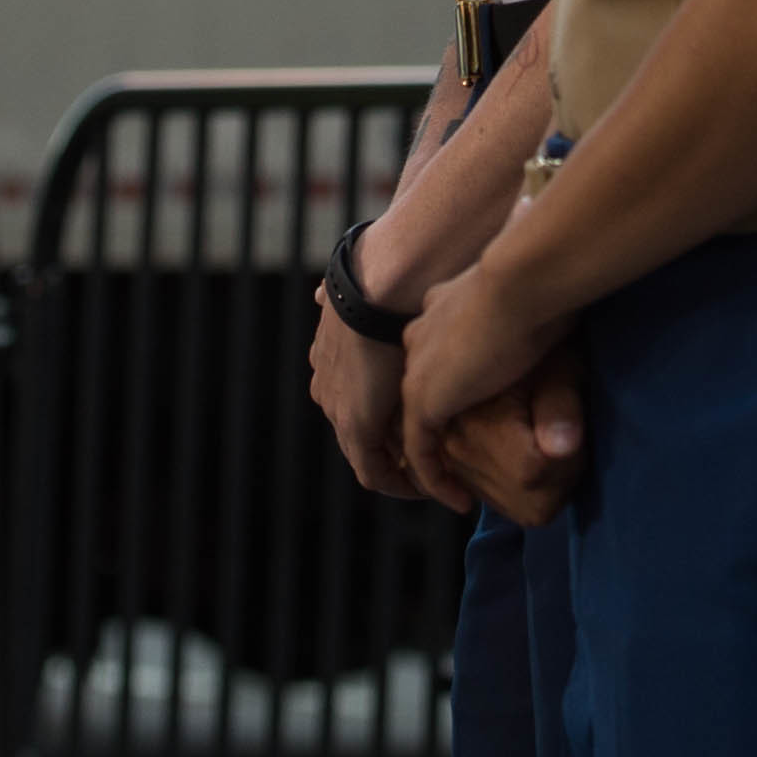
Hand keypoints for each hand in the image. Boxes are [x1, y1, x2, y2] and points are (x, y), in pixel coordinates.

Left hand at [309, 289, 417, 500]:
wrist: (392, 276)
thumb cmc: (400, 271)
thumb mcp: (375, 285)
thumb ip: (360, 300)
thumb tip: (324, 292)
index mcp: (332, 352)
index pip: (357, 392)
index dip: (384, 411)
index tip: (413, 419)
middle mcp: (327, 383)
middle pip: (357, 425)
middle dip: (388, 444)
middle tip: (425, 457)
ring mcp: (339, 406)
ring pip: (363, 453)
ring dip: (395, 469)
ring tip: (432, 477)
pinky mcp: (358, 426)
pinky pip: (374, 473)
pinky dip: (399, 484)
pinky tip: (430, 485)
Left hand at [400, 256, 579, 512]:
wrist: (522, 280)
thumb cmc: (541, 287)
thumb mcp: (532, 312)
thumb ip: (531, 330)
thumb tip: (549, 336)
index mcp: (442, 307)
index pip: (435, 351)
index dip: (451, 382)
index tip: (474, 410)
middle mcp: (421, 335)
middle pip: (419, 386)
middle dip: (436, 423)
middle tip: (464, 460)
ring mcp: (417, 369)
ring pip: (412, 423)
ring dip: (432, 458)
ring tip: (459, 488)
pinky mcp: (422, 400)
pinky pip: (419, 452)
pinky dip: (436, 480)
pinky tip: (459, 500)